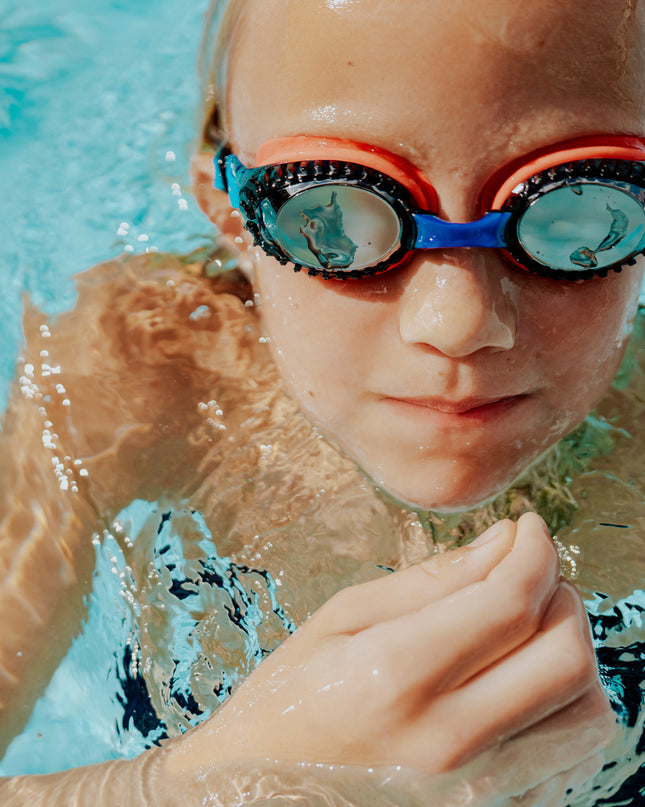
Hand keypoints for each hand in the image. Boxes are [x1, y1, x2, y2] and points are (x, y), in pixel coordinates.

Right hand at [166, 513, 612, 785]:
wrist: (258, 796)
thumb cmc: (288, 699)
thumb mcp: (340, 620)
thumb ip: (428, 581)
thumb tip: (503, 542)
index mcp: (394, 676)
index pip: (508, 602)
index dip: (534, 551)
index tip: (529, 527)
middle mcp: (446, 743)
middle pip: (564, 658)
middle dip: (562, 595)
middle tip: (530, 573)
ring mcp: (475, 792)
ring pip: (585, 715)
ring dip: (573, 653)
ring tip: (530, 627)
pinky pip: (567, 760)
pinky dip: (561, 707)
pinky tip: (520, 683)